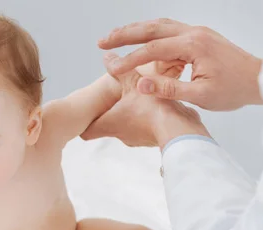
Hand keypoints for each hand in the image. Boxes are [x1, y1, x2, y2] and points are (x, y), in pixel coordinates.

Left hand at [81, 53, 209, 148]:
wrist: (179, 130)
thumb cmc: (152, 109)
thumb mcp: (134, 82)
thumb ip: (120, 69)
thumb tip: (107, 57)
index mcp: (110, 124)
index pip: (87, 133)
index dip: (83, 124)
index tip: (85, 115)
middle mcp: (122, 136)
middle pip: (108, 127)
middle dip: (111, 113)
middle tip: (115, 98)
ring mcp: (138, 140)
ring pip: (128, 127)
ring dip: (131, 115)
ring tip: (138, 98)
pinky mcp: (154, 139)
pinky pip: (146, 128)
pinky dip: (147, 119)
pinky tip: (155, 105)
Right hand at [98, 18, 262, 110]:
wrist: (261, 80)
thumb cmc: (234, 90)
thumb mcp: (201, 96)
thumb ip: (168, 89)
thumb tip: (140, 84)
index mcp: (193, 46)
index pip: (152, 50)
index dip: (129, 60)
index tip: (111, 69)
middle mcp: (193, 33)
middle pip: (151, 28)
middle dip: (124, 34)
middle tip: (102, 41)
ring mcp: (197, 32)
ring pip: (160, 26)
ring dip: (136, 31)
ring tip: (116, 38)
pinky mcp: (200, 37)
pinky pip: (171, 32)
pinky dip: (152, 36)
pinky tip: (143, 44)